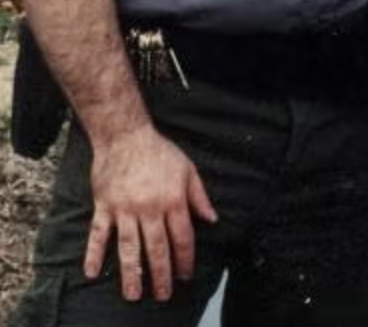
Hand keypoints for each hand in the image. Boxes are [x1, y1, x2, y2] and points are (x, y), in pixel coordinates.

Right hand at [84, 126, 216, 301]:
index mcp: (173, 200)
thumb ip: (199, 197)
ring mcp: (125, 209)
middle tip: (163, 296)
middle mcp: (150, 208)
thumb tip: (211, 219)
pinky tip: (91, 273)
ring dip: (132, 273)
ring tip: (133, 295)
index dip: (185, 259)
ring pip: (129, 248)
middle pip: (157, 248)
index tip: (185, 275)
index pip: (182, 237)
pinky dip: (94, 254)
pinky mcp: (105, 207)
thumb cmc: (160, 152)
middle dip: (161, 275)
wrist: (126, 136)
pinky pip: (98, 235)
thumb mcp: (188, 170)